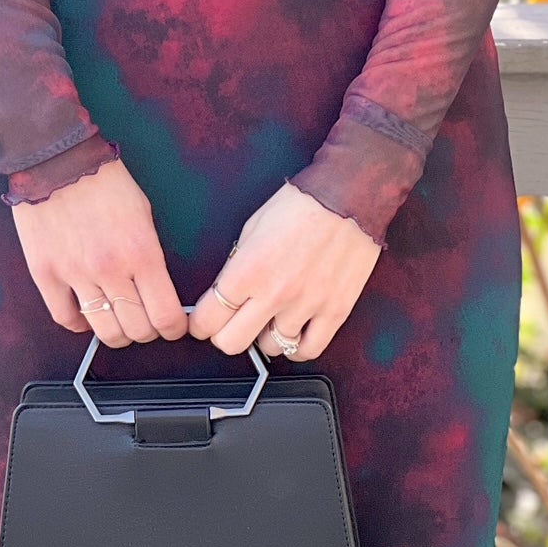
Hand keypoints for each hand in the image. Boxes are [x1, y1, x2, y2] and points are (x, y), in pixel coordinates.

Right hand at [10, 157, 188, 346]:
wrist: (56, 157)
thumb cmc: (103, 179)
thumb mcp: (143, 211)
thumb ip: (150, 253)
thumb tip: (158, 288)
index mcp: (141, 251)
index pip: (166, 315)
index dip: (174, 328)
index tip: (173, 325)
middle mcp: (110, 269)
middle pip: (136, 330)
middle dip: (147, 330)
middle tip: (146, 319)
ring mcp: (75, 274)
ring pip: (103, 331)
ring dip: (116, 332)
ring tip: (118, 320)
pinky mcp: (45, 273)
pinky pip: (64, 318)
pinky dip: (80, 324)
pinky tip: (87, 314)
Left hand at [188, 182, 381, 361]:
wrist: (348, 196)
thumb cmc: (303, 203)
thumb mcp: (253, 225)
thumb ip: (237, 262)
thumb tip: (225, 288)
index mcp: (249, 269)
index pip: (208, 318)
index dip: (199, 323)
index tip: (202, 321)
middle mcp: (275, 293)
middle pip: (231, 343)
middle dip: (223, 333)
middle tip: (230, 322)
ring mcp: (306, 306)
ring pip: (270, 348)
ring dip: (265, 334)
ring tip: (270, 316)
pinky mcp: (334, 312)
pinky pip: (308, 350)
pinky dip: (296, 347)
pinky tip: (293, 333)